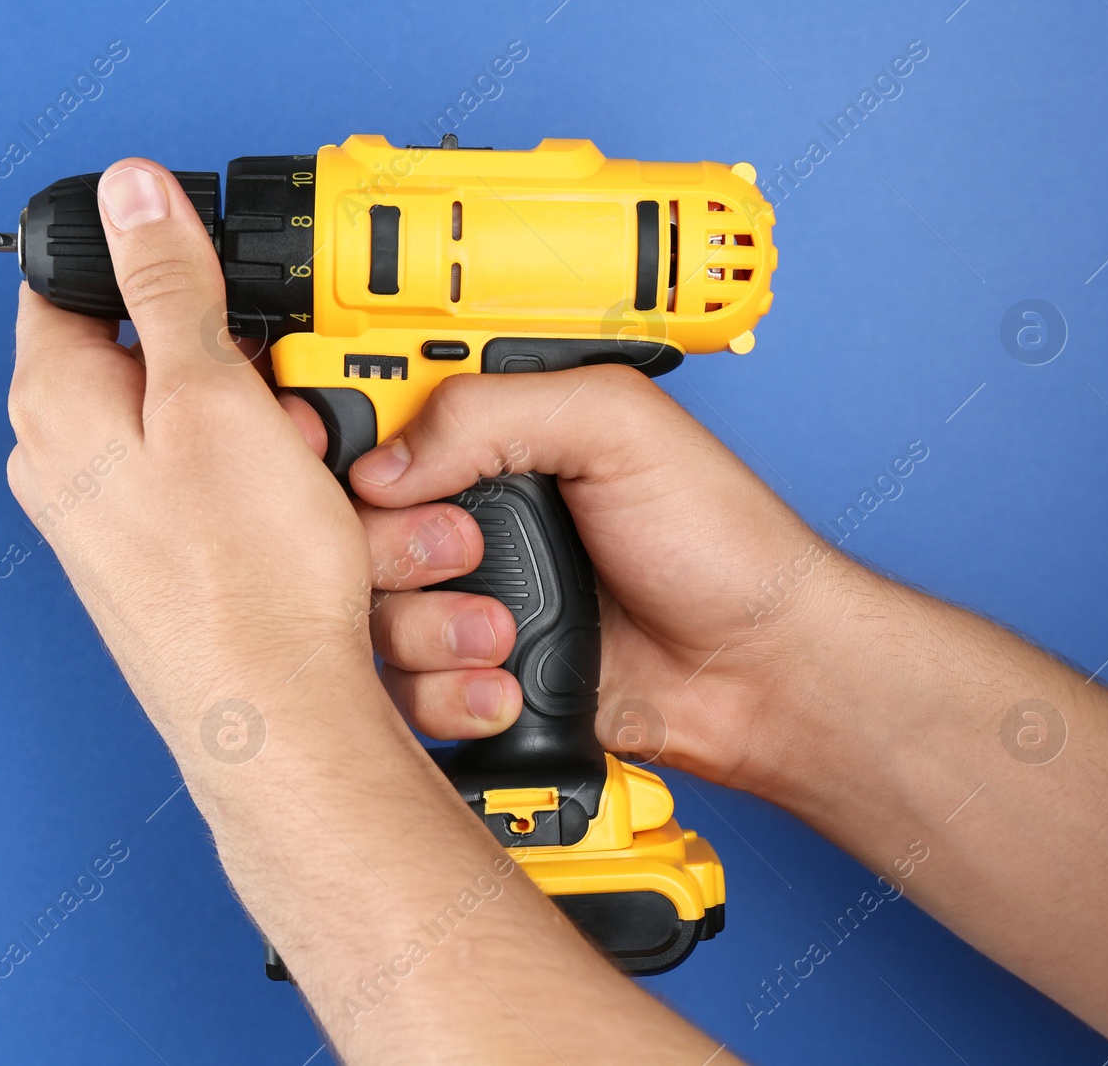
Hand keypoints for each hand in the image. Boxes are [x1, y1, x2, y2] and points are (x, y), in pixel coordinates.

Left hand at [6, 158, 375, 734]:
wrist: (278, 727)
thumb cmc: (238, 584)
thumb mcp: (214, 399)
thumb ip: (167, 287)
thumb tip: (127, 194)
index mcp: (57, 404)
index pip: (73, 286)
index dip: (152, 265)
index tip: (217, 278)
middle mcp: (73, 465)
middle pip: (165, 365)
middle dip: (255, 378)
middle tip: (295, 410)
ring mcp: (124, 522)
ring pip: (220, 440)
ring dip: (294, 453)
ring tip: (332, 491)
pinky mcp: (176, 566)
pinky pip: (238, 504)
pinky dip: (293, 506)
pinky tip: (334, 536)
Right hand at [347, 365, 864, 792]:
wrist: (760, 673)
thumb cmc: (720, 543)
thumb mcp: (618, 427)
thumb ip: (495, 412)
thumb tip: (386, 460)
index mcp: (500, 440)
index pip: (379, 426)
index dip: (347, 449)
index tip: (362, 478)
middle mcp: (474, 517)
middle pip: (354, 531)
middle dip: (397, 548)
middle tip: (465, 550)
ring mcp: (472, 601)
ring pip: (371, 616)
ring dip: (427, 630)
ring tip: (502, 634)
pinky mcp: (478, 678)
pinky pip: (407, 691)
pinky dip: (445, 696)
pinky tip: (505, 686)